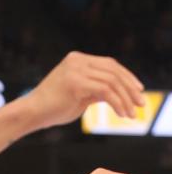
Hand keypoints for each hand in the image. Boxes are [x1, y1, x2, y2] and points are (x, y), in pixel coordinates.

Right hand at [25, 51, 144, 129]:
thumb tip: (120, 93)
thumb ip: (98, 88)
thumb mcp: (81, 93)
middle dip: (131, 89)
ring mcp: (75, 70)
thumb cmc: (55, 106)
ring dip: (126, 100)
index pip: (110, 64)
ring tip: (131, 114)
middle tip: (141, 104)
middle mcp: (76, 60)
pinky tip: (121, 114)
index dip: (127, 77)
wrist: (33, 112)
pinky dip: (118, 104)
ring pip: (112, 82)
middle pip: (114, 71)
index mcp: (76, 59)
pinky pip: (106, 92)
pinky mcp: (75, 83)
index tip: (138, 91)